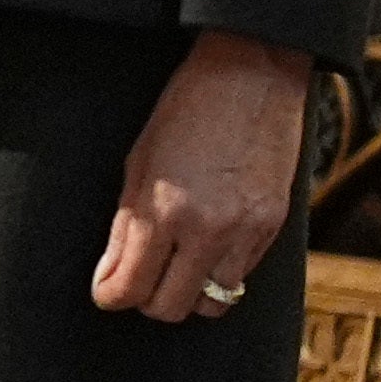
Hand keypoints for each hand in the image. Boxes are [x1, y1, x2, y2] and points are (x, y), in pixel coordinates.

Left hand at [94, 31, 312, 323]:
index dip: (110, 295)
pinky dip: (221, 271)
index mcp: (164, 210)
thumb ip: (125, 228)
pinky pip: (242, 276)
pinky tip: (210, 242)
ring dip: (189, 292)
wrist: (252, 73)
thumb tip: (110, 278)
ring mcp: (245, 231)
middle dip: (147, 298)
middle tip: (141, 276)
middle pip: (169, 308)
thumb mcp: (139, 163)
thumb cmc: (186, 110)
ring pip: (212, 304)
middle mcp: (207, 229)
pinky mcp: (273, 227)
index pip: (130, 288)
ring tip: (179, 263)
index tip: (107, 288)